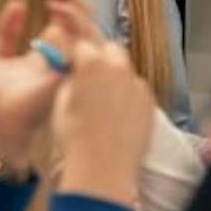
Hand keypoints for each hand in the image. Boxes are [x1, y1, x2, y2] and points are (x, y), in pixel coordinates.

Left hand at [0, 0, 98, 170]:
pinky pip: (80, 40)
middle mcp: (67, 53)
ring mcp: (72, 62)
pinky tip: (51, 4)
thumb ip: (8, 32)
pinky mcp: (71, 73)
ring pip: (85, 18)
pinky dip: (70, 19)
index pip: (66, 10)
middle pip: (79, 9)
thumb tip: (15, 2)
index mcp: (54, 49)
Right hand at [52, 36, 154, 208]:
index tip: (71, 64)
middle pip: (110, 50)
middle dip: (100, 58)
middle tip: (89, 77)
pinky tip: (118, 114)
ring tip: (104, 100)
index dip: (75, 55)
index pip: (82, 45)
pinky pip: (138, 90)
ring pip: (126, 70)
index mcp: (91, 63)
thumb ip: (70, 78)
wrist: (103, 165)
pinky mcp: (150, 101)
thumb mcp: (61, 101)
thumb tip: (73, 70)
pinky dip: (129, 95)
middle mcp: (118, 67)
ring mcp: (137, 84)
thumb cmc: (75, 136)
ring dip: (116, 76)